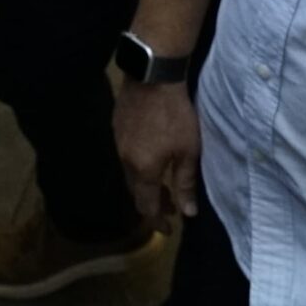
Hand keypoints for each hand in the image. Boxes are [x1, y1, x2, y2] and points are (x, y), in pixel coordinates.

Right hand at [111, 79, 199, 230]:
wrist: (152, 76)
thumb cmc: (175, 115)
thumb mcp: (188, 151)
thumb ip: (185, 183)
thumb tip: (187, 213)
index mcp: (143, 170)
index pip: (146, 205)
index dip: (157, 220)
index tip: (168, 229)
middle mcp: (125, 160)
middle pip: (135, 191)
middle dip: (151, 203)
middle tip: (170, 207)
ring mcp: (118, 142)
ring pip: (129, 173)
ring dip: (145, 184)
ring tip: (162, 184)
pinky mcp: (117, 126)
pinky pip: (126, 156)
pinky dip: (139, 166)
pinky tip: (150, 157)